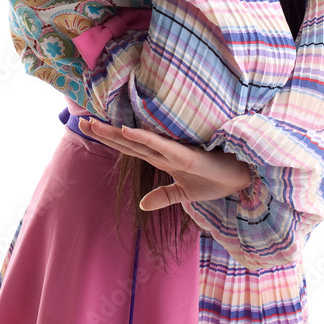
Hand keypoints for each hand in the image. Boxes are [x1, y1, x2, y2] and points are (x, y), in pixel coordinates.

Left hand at [78, 118, 252, 209]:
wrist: (243, 178)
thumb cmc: (217, 180)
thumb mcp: (186, 194)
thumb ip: (165, 196)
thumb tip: (142, 203)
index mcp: (162, 160)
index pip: (130, 149)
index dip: (109, 139)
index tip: (88, 128)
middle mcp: (165, 153)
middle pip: (128, 143)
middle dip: (104, 133)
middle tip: (80, 120)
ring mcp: (174, 153)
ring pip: (138, 142)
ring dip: (116, 134)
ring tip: (93, 124)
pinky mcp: (186, 157)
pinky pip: (161, 147)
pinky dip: (144, 139)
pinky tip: (128, 132)